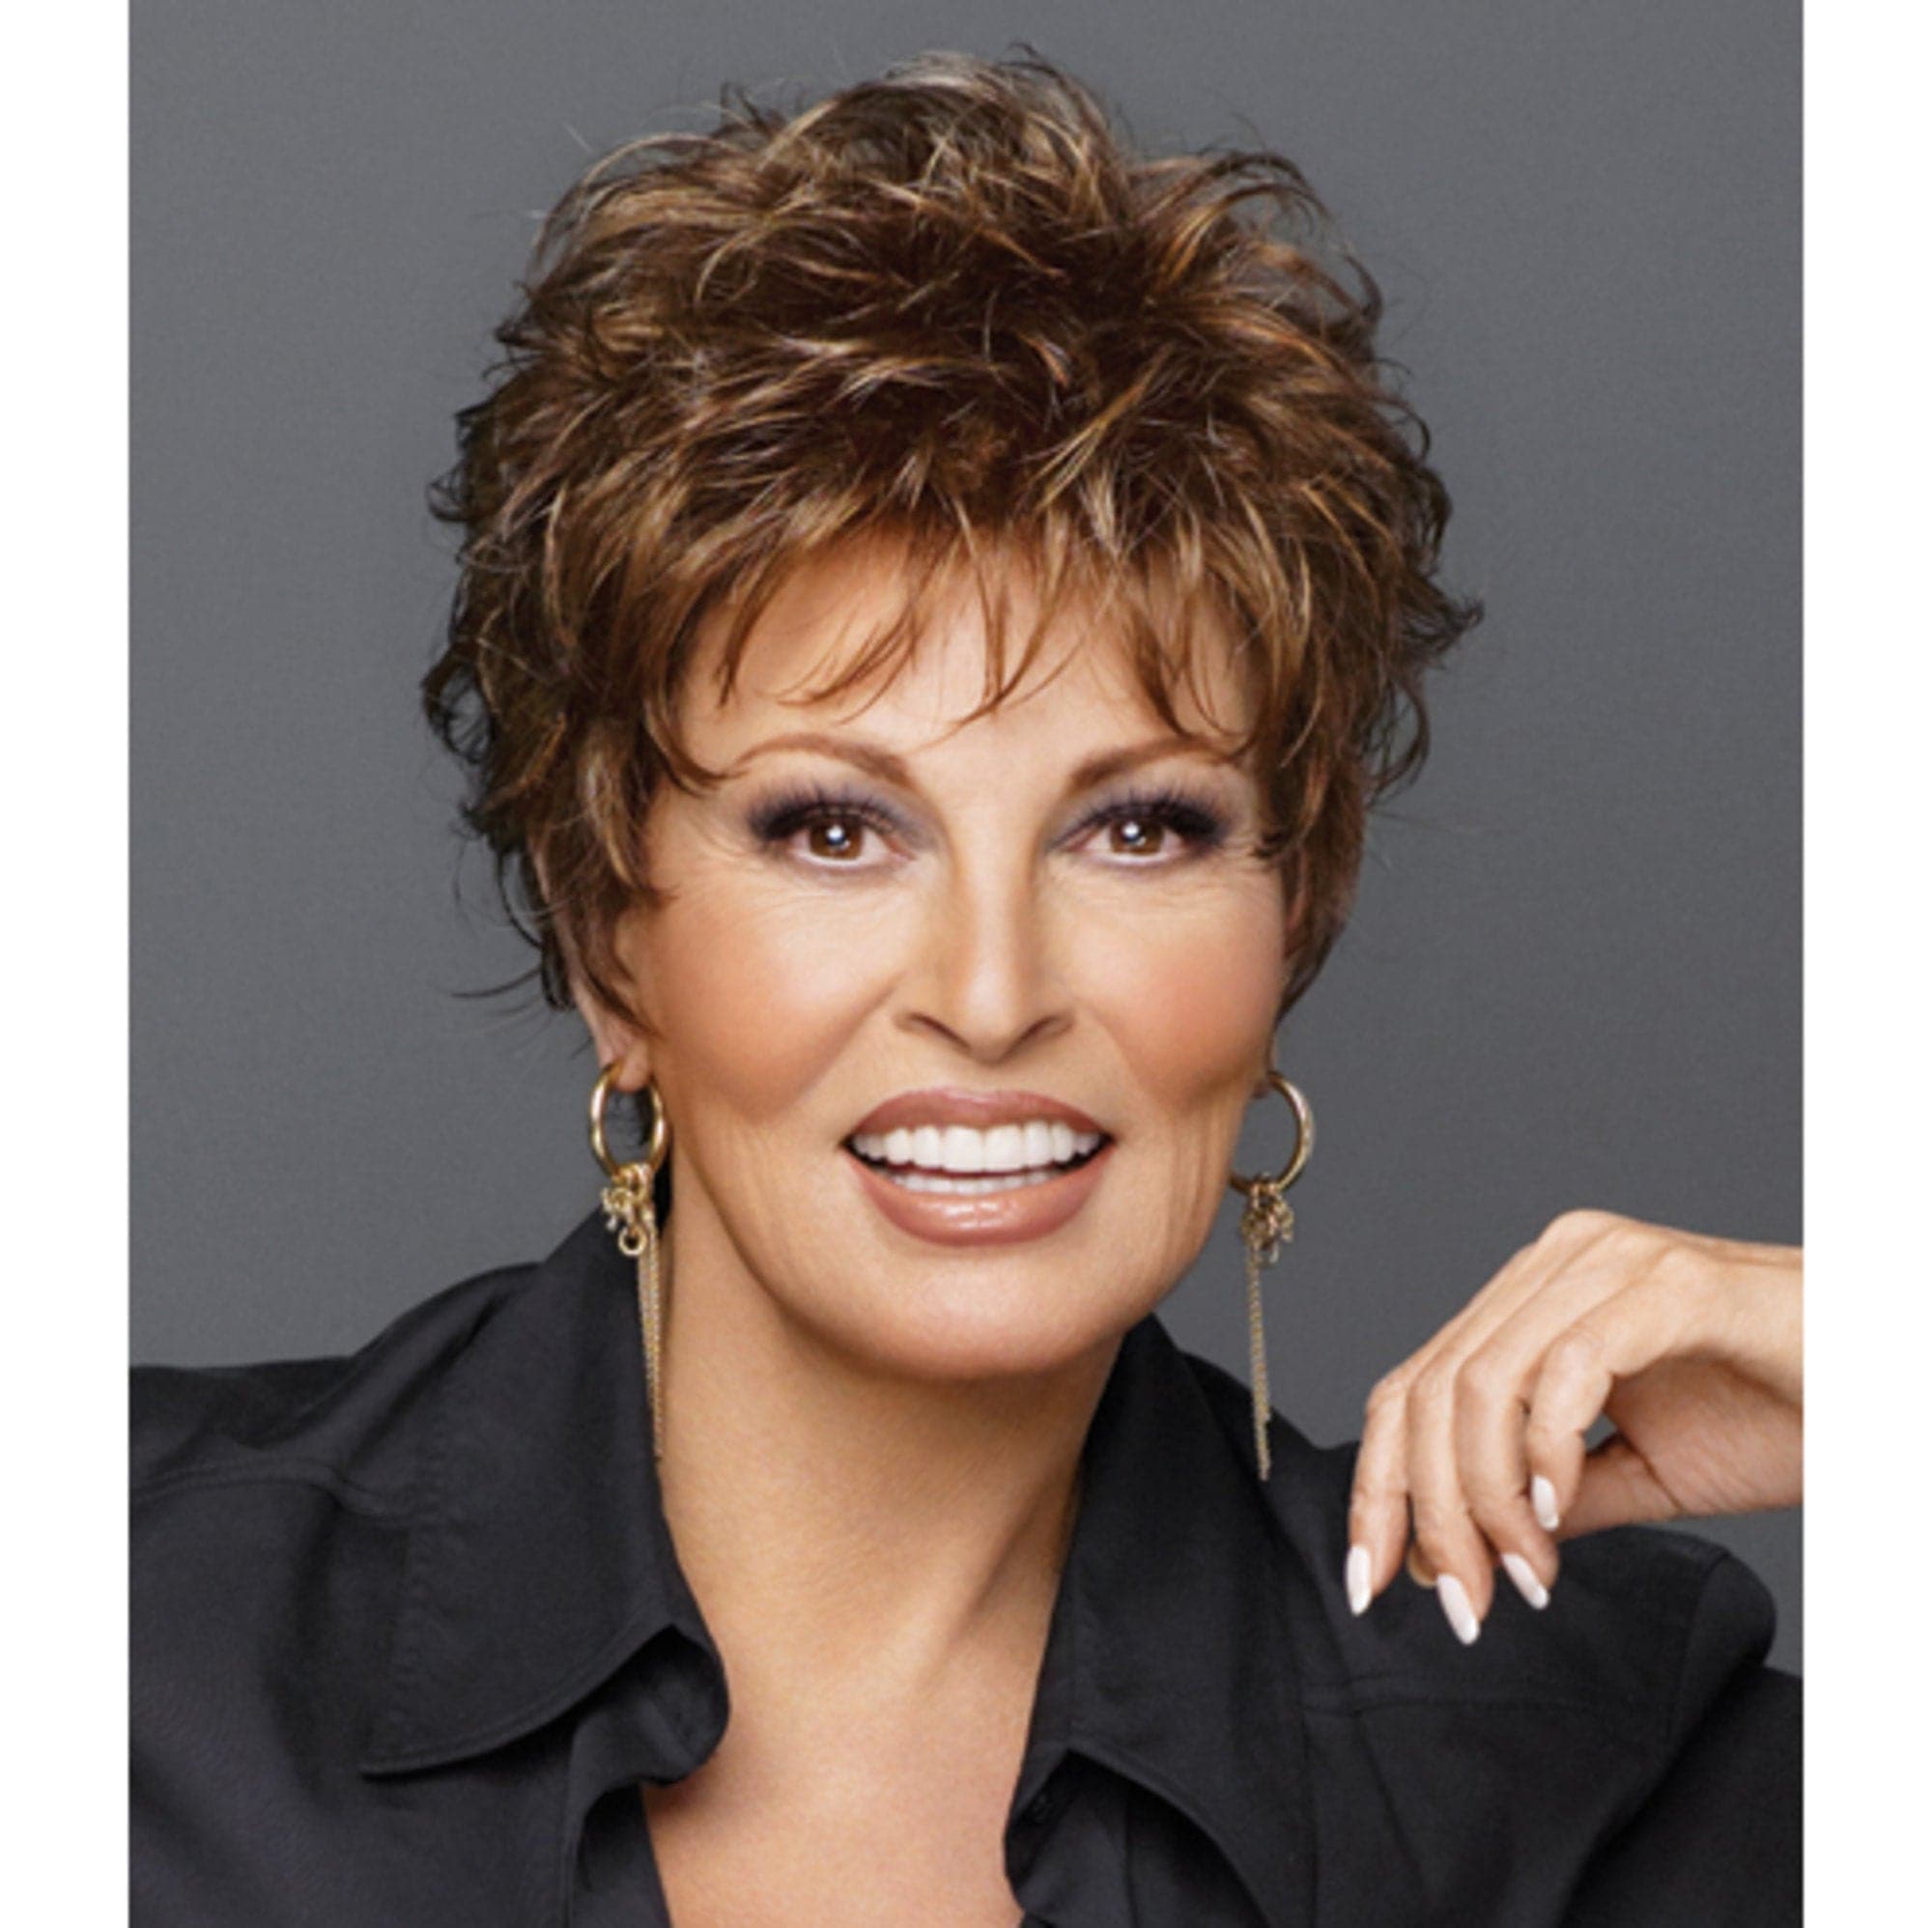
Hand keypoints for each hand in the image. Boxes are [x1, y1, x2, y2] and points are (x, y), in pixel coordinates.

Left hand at [1343, 1208, 1801, 1644]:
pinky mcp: (1672, 1284)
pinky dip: (1546, 1452)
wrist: (1889, 1388)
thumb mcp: (1644, 1469)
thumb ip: (1549, 1497)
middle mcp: (1557, 1261)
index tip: (1375, 1581)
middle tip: (1460, 1601)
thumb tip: (1460, 1551)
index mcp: (1537, 1295)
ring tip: (1524, 1576)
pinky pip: (1569, 1368)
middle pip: (1429, 1387)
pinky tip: (1558, 1517)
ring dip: (1486, 1499)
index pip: (1414, 1384)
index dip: (1380, 1485)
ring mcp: (1610, 1262)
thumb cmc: (1783, 1412)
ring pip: (1481, 1381)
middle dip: (1424, 1509)